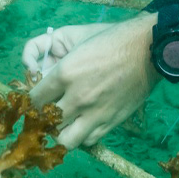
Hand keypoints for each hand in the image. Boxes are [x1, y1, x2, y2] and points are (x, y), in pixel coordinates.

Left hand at [29, 13, 159, 148]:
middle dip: (42, 118)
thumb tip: (38, 75)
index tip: (34, 100)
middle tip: (45, 112)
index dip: (31, 101)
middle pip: (46, 122)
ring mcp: (95, 113)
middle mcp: (77, 97)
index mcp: (65, 73)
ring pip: (64, 140)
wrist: (147, 48)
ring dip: (59, 133)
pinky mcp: (111, 122)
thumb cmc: (109, 38)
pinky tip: (82, 123)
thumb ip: (52, 56)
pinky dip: (81, 135)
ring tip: (63, 122)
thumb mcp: (75, 37)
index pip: (34, 100)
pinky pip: (87, 140)